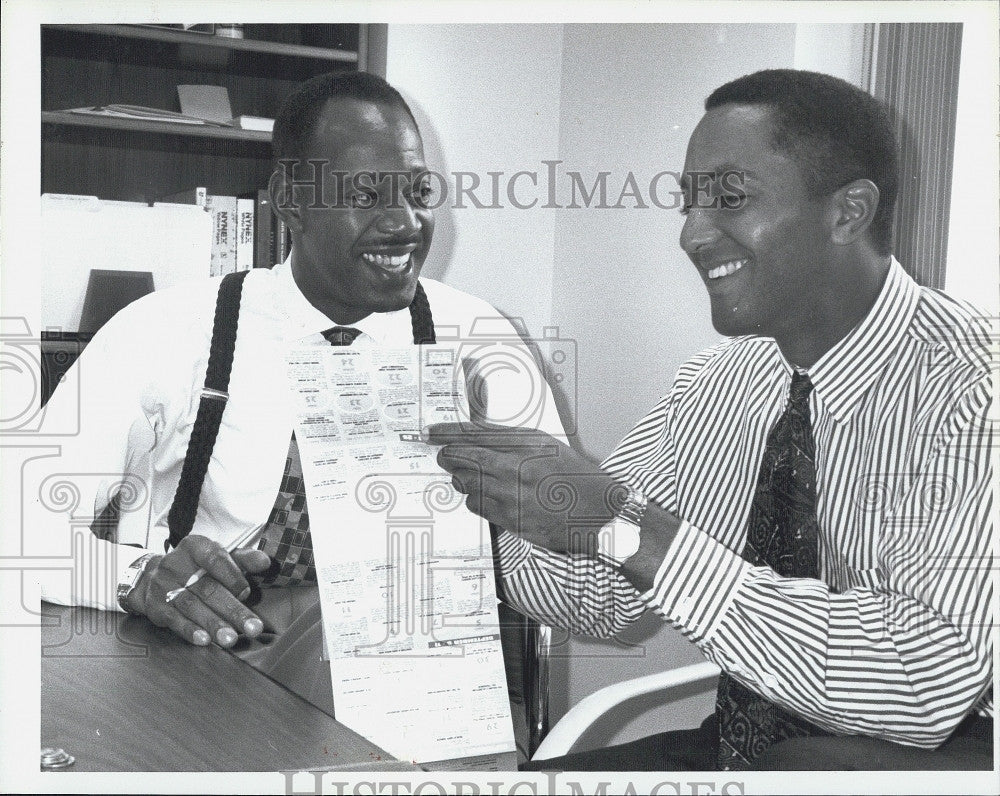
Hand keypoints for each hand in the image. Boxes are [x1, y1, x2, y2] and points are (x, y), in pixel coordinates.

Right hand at [125, 534, 270, 647]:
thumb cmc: (198, 568)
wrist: (153, 576)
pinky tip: (204, 641)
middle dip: (232, 610)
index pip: (216, 559)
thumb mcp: (220, 557)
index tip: (248, 593)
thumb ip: (244, 560)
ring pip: (192, 606)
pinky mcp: (155, 606)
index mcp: (196, 546)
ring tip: (231, 639)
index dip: (233, 576)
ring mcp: (164, 585)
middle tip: (252, 628)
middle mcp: (177, 564)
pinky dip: (190, 631)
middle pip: (208, 588)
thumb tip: (265, 562)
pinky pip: (174, 619)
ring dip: (213, 624)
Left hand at [426, 422, 624, 554]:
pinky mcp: (511, 519)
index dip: (448, 432)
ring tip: (465, 475)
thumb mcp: (550, 447)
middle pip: (463, 457)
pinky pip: (477, 506)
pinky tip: (484, 495)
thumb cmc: (577, 479)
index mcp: (528, 443)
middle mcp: (517, 467)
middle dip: (448, 455)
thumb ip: (516, 442)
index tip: (431, 431)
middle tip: (442, 454)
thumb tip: (481, 438)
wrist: (599, 514)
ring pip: (466, 483)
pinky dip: (474, 498)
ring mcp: (512, 495)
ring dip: (461, 478)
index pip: (476, 433)